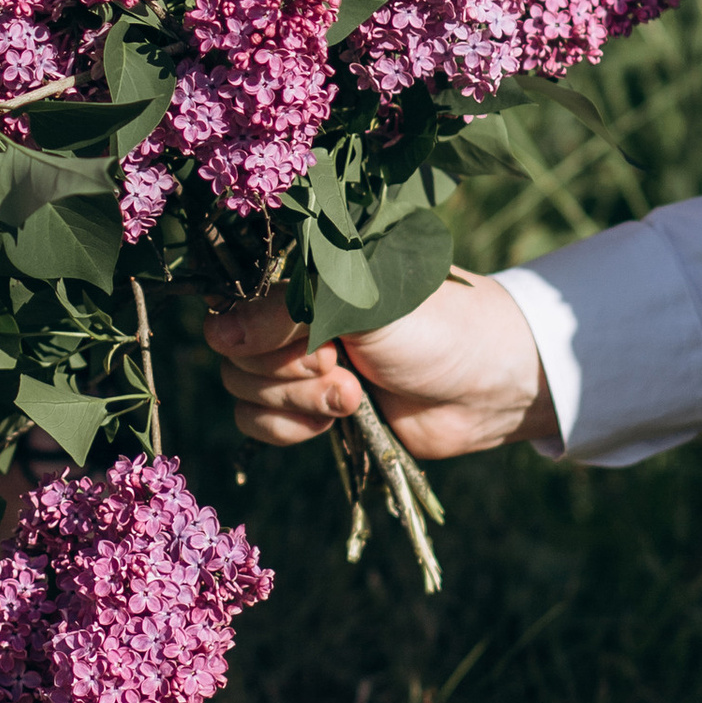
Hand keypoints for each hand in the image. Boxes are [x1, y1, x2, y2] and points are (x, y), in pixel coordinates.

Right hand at [207, 273, 555, 459]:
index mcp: (299, 275)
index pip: (234, 300)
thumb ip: (287, 313)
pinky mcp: (308, 409)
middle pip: (235, 354)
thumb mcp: (359, 306)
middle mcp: (290, 315)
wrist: (482, 386)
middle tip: (345, 368)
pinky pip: (258, 424)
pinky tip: (336, 421)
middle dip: (289, 372)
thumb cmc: (431, 326)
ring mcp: (297, 363)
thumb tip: (219, 336)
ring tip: (354, 397)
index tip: (318, 340)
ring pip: (243, 391)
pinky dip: (291, 428)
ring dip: (297, 403)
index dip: (261, 331)